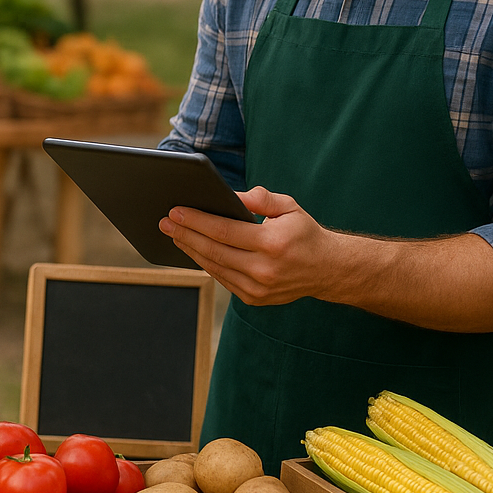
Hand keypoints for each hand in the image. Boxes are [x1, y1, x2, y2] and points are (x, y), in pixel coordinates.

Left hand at [158, 186, 345, 304]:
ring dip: (190, 250)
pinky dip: (206, 264)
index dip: (196, 221)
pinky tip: (193, 250)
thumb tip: (230, 195)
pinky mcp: (254, 298)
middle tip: (164, 222)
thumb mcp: (289, 207)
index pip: (224, 231)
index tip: (175, 211)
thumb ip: (261, 197)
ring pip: (214, 267)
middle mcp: (264, 269)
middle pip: (213, 250)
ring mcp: (258, 288)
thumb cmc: (304, 233)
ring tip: (174, 235)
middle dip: (185, 234)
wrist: (327, 269)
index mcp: (272, 243)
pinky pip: (222, 279)